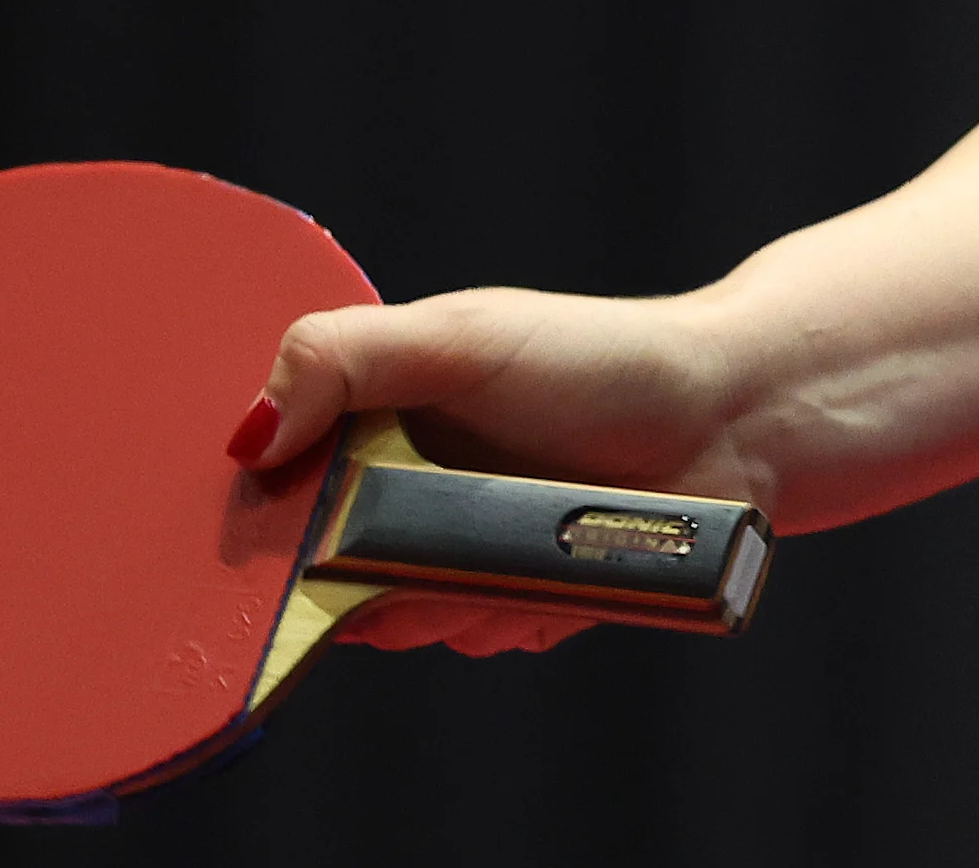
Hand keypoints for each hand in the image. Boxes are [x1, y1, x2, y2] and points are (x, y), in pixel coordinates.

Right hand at [230, 283, 763, 657]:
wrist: (732, 418)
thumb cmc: (602, 358)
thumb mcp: (462, 337)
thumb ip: (343, 358)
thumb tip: (246, 434)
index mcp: (375, 416)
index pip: (274, 487)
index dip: (262, 519)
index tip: (274, 530)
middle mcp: (407, 489)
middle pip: (321, 571)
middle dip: (351, 574)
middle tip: (409, 540)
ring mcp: (464, 551)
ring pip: (400, 619)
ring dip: (435, 599)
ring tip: (501, 546)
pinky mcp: (517, 603)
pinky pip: (476, 640)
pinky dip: (501, 617)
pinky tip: (544, 576)